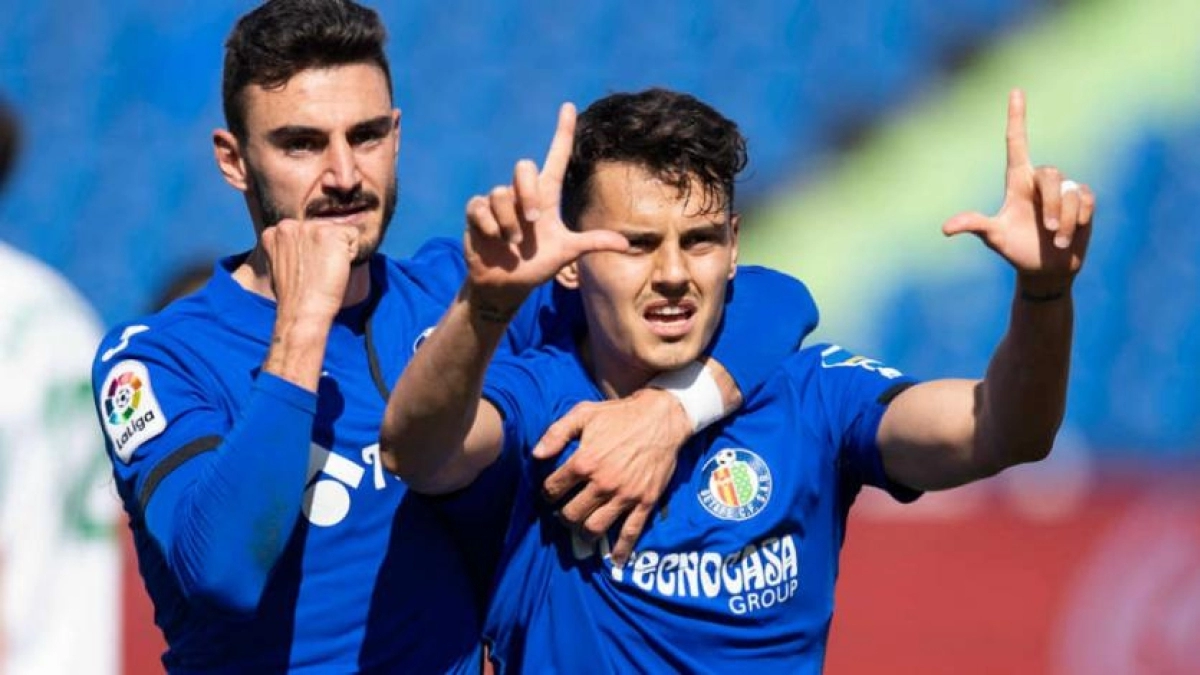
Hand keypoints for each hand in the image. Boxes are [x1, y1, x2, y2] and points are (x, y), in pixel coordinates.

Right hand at [262, 217, 357, 321]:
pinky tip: (335, 270)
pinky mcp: (330, 234)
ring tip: (323, 272)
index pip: (306, 232)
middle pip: (323, 229)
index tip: (305, 270)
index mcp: (274, 232)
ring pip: (338, 233)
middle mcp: (288, 225)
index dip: (312, 252)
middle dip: (325, 249)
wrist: (302, 312)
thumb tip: (304, 246)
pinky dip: (351, 254)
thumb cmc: (294, 297)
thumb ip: (289, 249)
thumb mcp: (280, 266)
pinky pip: (353, 236)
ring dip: (338, 252)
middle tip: (315, 273)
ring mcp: (309, 228)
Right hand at [463, 103, 626, 309]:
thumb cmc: (536, 265)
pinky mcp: (477, 213)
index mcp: (545, 198)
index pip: (556, 157)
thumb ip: (593, 243)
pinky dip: (488, 224)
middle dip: (527, 192)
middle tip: (531, 220)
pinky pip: (479, 206)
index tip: (569, 107)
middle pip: (523, 167)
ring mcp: (498, 203)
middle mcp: (521, 195)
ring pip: (500, 193)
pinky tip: (494, 239)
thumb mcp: (566, 253)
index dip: (563, 132)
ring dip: (508, 222)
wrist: (505, 285)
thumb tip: (627, 245)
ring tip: (513, 243)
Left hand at [535, 389, 691, 565]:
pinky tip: (614, 560)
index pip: (554, 489)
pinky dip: (621, 550)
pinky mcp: (644, 502)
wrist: (661, 419)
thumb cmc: (620, 415)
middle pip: (571, 514)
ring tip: (581, 528)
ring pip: (594, 527)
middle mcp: (602, 483)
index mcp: (584, 461)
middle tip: (563, 513)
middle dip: (562, 516)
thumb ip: (557, 433)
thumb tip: (536, 455)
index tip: (549, 493)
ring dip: (583, 533)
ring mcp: (624, 495)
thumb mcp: (584, 413)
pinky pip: (630, 532)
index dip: (547, 493)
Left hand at [942, 89, 1095, 290]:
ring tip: (1056, 239)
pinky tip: (1072, 233)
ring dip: (1065, 219)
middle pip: (1050, 173)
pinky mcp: (1083, 201)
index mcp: (1016, 183)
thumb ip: (975, 226)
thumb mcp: (994, 238)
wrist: (1045, 270)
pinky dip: (1079, 219)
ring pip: (1070, 190)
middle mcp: (1040, 182)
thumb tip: (946, 228)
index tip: (1015, 91)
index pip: (1016, 143)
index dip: (1016, 117)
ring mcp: (1063, 190)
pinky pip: (1086, 199)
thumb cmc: (1015, 249)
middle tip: (1048, 228)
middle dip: (1051, 203)